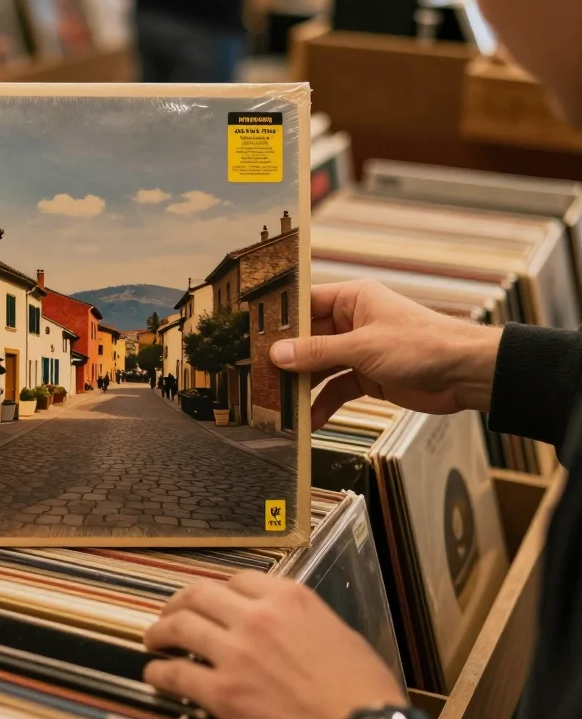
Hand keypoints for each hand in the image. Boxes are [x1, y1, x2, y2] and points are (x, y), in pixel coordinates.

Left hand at [143, 572, 405, 718]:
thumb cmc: (363, 691)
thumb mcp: (339, 632)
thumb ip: (303, 620)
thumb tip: (285, 625)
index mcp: (288, 598)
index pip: (239, 579)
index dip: (220, 591)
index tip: (213, 602)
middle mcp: (257, 617)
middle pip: (199, 594)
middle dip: (178, 602)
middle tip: (170, 613)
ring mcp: (236, 654)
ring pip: (180, 627)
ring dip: (160, 631)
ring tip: (153, 639)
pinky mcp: (223, 693)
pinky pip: (177, 675)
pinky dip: (159, 674)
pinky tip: (154, 676)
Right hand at [269, 280, 501, 428]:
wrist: (465, 375)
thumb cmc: (424, 345)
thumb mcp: (363, 347)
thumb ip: (318, 352)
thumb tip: (278, 353)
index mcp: (352, 300)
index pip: (305, 305)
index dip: (279, 320)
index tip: (252, 336)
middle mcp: (353, 322)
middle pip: (308, 340)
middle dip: (287, 359)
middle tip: (259, 375)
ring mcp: (359, 350)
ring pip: (319, 367)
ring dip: (303, 385)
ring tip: (280, 402)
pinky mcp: (368, 376)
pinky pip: (336, 389)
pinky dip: (324, 403)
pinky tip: (310, 418)